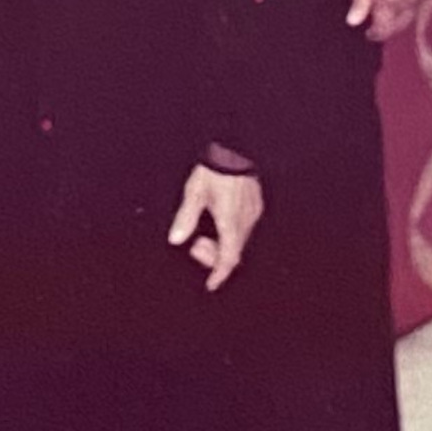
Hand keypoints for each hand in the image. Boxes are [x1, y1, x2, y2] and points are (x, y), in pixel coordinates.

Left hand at [169, 159, 263, 288]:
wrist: (235, 145)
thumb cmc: (214, 167)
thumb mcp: (194, 192)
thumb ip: (186, 218)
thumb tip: (176, 240)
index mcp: (231, 221)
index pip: (228, 258)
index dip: (219, 274)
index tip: (211, 285)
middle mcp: (246, 220)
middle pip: (233, 251)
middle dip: (214, 255)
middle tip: (196, 246)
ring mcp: (253, 212)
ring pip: (240, 239)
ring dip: (222, 243)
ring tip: (204, 234)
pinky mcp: (256, 203)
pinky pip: (245, 227)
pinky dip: (231, 232)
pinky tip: (219, 222)